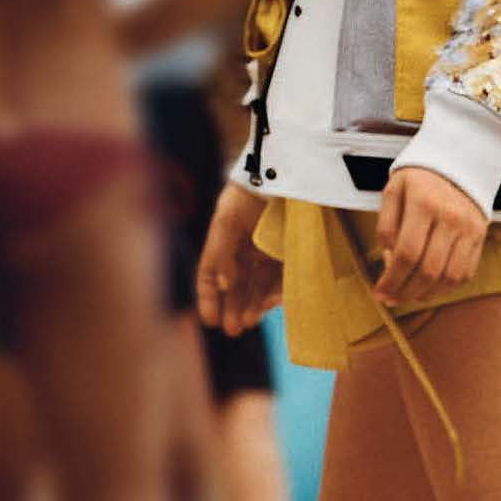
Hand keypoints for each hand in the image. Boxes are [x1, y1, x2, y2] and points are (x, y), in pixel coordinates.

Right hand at [196, 183, 281, 334]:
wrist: (285, 171)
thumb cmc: (250, 193)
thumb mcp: (227, 220)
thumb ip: (221, 252)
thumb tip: (223, 285)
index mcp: (226, 240)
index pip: (212, 275)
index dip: (209, 298)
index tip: (209, 321)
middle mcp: (246, 249)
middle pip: (237, 285)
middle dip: (233, 307)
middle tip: (234, 329)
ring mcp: (269, 251)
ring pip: (258, 285)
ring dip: (253, 305)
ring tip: (250, 321)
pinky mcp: (292, 252)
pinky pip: (282, 277)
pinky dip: (275, 292)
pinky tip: (270, 304)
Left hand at [373, 167, 488, 307]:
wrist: (458, 160)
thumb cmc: (420, 177)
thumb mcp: (394, 190)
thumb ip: (386, 225)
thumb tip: (388, 262)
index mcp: (424, 202)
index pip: (407, 253)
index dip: (391, 279)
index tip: (379, 292)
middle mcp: (450, 216)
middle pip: (428, 270)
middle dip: (405, 291)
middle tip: (391, 298)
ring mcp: (468, 228)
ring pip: (449, 277)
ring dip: (425, 294)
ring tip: (408, 295)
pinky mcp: (479, 235)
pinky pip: (465, 273)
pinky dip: (446, 288)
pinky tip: (429, 287)